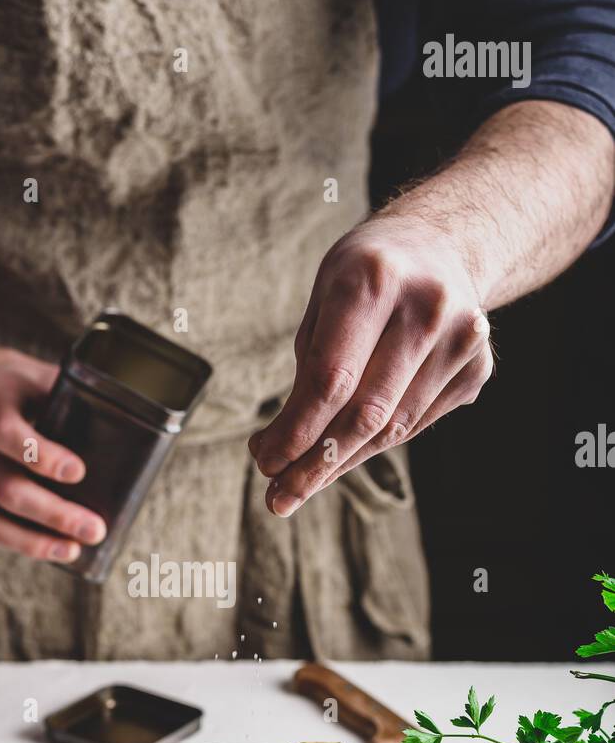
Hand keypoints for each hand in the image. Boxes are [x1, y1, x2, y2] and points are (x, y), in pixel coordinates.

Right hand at [0, 339, 105, 561]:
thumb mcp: (28, 372)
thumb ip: (66, 393)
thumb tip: (124, 416)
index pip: (9, 434)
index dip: (43, 457)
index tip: (77, 472)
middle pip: (7, 488)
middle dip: (54, 514)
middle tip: (94, 529)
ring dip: (33, 541)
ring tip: (72, 551)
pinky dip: (16, 540)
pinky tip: (47, 548)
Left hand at [249, 216, 494, 514]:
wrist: (442, 245)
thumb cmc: (365, 278)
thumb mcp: (324, 299)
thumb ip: (308, 370)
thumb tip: (279, 451)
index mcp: (374, 279)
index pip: (331, 379)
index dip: (296, 431)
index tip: (265, 462)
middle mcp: (426, 307)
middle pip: (365, 413)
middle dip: (316, 464)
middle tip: (279, 497)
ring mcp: (462, 339)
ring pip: (393, 429)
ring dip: (341, 463)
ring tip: (299, 484)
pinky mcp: (477, 367)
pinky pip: (416, 424)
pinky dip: (375, 444)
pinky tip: (344, 452)